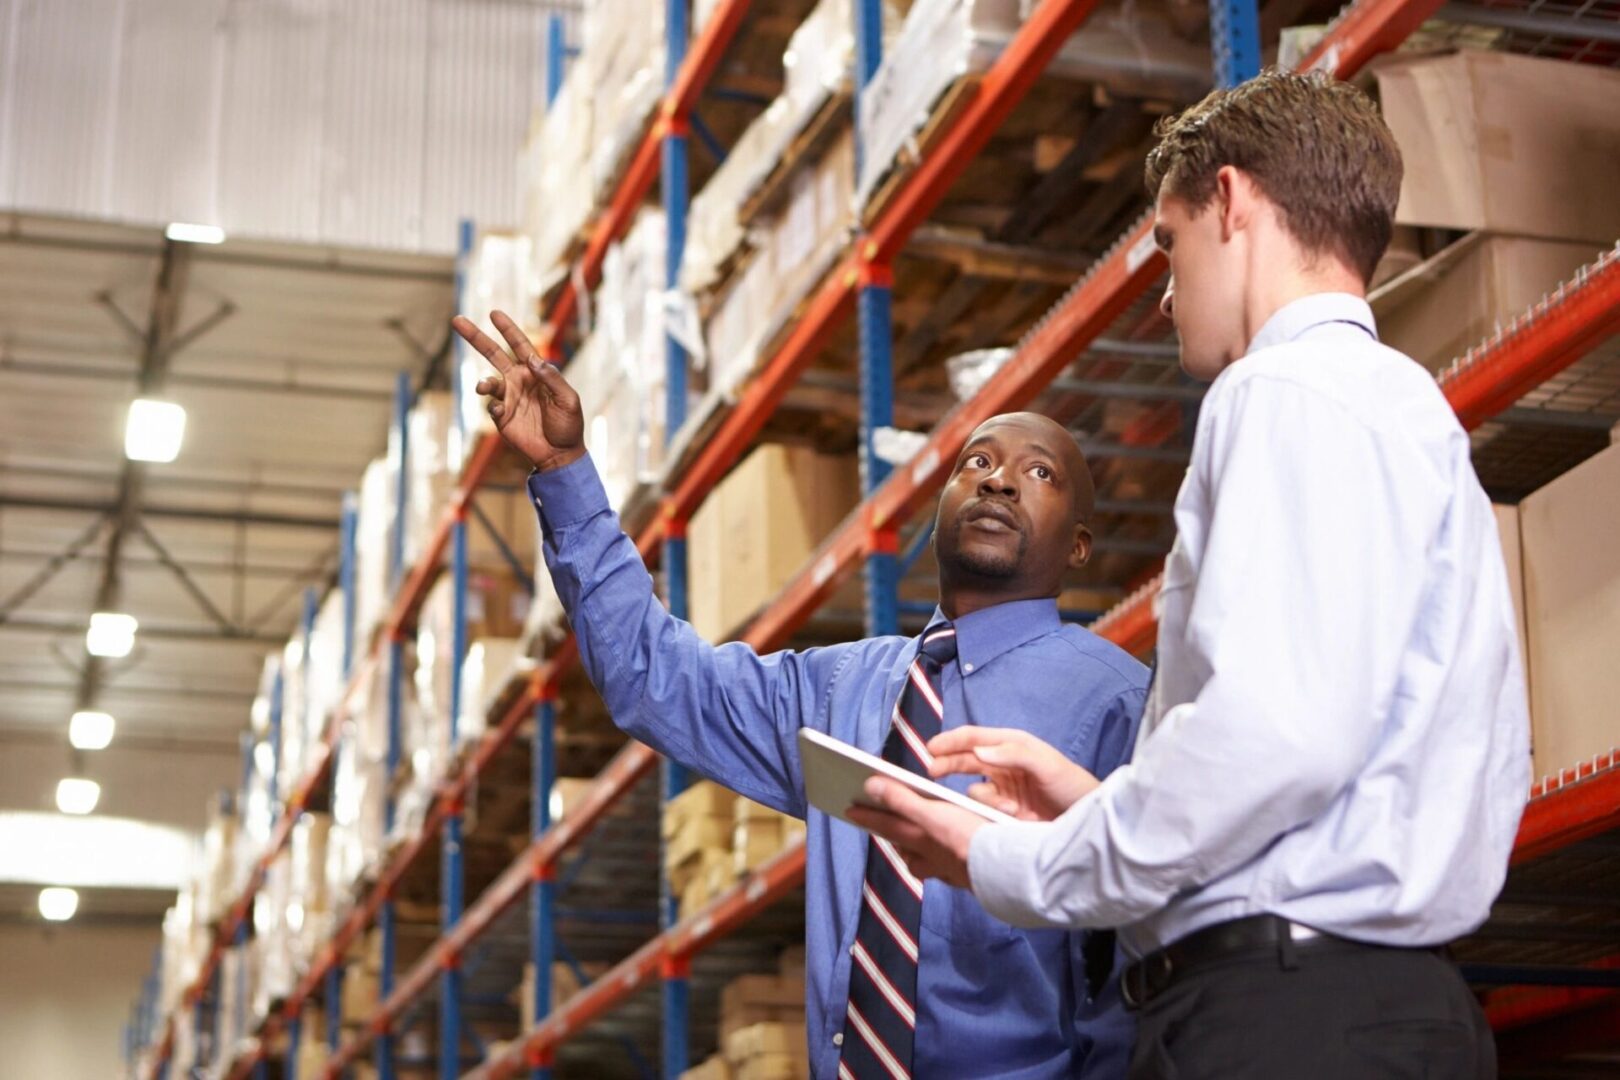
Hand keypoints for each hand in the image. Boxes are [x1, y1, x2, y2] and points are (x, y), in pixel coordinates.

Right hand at [450, 311, 585, 471]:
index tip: (494, 313)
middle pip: (493, 354)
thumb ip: (552, 378)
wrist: (560, 455)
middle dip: (476, 338)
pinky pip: (490, 407)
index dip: (507, 329)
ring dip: (483, 383)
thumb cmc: (569, 425)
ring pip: (487, 382)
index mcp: (535, 373)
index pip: (519, 345)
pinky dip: (491, 407)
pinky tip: (499, 412)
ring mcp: (508, 398)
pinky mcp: (501, 417)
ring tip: (483, 387)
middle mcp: (518, 381)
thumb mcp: (567, 399)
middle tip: (457, 320)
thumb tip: (533, 359)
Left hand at [845, 778, 990, 890]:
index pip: (887, 825)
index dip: (867, 816)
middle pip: (905, 849)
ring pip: (926, 864)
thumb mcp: (934, 814)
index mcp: (922, 840)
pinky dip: (944, 863)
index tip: (849, 809)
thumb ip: (902, 800)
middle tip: (883, 826)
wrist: (1009, 871)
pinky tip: (951, 859)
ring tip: (915, 844)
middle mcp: (932, 859)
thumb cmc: (971, 838)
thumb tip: (871, 787)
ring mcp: (951, 871)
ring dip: (917, 854)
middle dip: (894, 838)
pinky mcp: (971, 878)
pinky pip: (949, 871)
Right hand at [926, 727, 1098, 821]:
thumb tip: (979, 751)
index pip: (974, 738)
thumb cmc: (1072, 784)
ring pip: (974, 790)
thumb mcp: (1047, 765)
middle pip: (965, 761)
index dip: (951, 741)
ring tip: (1007, 809)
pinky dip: (991, 812)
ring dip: (983, 798)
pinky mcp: (1003, 812)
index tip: (931, 747)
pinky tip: (1012, 816)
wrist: (1088, 822)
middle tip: (932, 772)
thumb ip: (1014, 754)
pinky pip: (984, 810)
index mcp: (1011, 745)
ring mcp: (1002, 789)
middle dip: (947, 764)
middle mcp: (1002, 764)